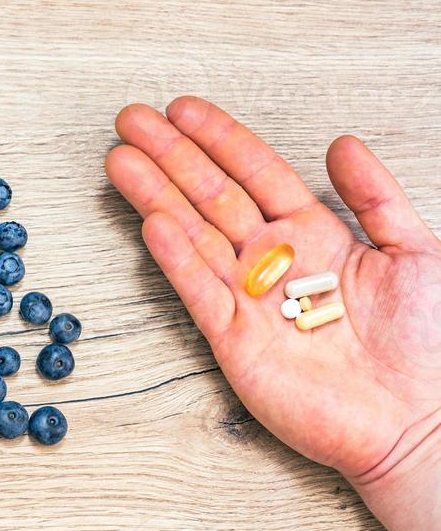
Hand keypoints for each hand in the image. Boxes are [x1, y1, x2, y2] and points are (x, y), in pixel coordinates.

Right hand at [105, 97, 440, 484]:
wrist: (424, 420)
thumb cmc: (431, 346)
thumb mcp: (417, 251)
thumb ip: (375, 196)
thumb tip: (342, 144)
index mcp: (317, 238)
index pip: (257, 174)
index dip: (220, 139)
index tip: (183, 110)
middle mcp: (276, 265)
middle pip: (212, 196)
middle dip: (170, 156)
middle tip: (130, 121)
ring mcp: (250, 302)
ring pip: (194, 236)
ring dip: (155, 195)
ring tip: (121, 161)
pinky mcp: (236, 343)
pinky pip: (199, 292)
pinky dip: (176, 258)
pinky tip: (152, 224)